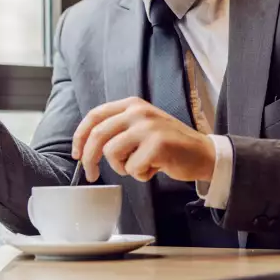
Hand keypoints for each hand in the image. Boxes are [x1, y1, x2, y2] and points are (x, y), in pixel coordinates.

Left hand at [72, 97, 215, 183]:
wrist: (202, 152)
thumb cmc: (169, 144)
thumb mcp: (142, 126)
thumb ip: (119, 128)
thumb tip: (86, 145)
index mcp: (132, 104)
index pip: (95, 115)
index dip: (80, 136)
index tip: (77, 154)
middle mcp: (138, 111)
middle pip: (98, 135)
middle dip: (90, 158)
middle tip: (91, 174)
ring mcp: (148, 127)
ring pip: (113, 153)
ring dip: (122, 167)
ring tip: (139, 166)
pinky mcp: (157, 145)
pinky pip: (132, 168)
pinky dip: (140, 175)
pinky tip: (155, 168)